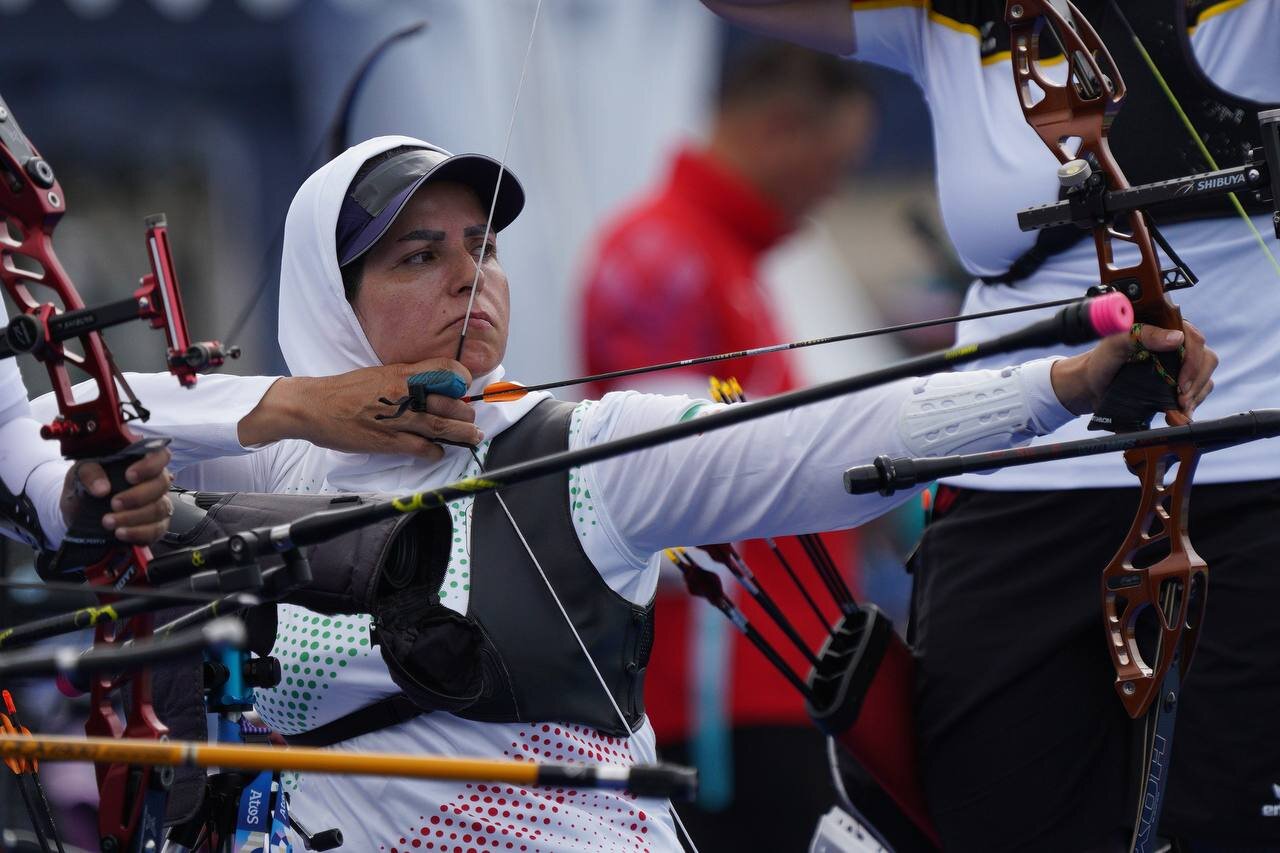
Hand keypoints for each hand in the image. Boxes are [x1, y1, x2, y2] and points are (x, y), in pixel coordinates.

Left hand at [61, 447, 173, 542]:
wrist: (80, 511)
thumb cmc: (87, 485)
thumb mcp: (81, 473)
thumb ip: (90, 474)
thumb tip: (102, 489)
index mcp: (141, 462)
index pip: (160, 456)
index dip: (150, 466)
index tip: (129, 476)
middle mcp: (154, 481)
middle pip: (161, 485)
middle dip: (137, 497)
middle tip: (114, 504)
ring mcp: (159, 503)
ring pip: (159, 509)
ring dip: (134, 517)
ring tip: (108, 522)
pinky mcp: (156, 525)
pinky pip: (156, 530)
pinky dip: (138, 533)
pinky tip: (120, 533)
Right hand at [240, 358, 481, 459]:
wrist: (313, 406)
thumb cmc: (345, 390)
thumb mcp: (379, 374)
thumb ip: (405, 378)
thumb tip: (430, 387)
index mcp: (402, 373)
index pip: (445, 370)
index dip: (462, 379)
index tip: (465, 387)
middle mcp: (404, 394)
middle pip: (449, 403)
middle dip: (465, 413)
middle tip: (471, 419)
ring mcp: (397, 419)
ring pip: (441, 427)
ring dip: (462, 434)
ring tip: (473, 436)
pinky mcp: (388, 441)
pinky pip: (422, 448)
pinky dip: (435, 452)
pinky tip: (439, 452)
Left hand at [1050, 321, 1215, 419]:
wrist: (1093, 385)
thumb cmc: (1102, 360)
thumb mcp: (1116, 343)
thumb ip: (1143, 335)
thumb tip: (1176, 338)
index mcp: (1165, 329)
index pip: (1195, 340)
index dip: (1193, 362)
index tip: (1181, 383)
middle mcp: (1177, 345)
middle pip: (1206, 359)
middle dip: (1196, 381)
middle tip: (1181, 400)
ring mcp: (1179, 365)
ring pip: (1205, 376)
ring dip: (1197, 394)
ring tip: (1181, 408)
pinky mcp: (1177, 383)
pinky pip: (1198, 390)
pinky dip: (1194, 402)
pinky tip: (1181, 412)